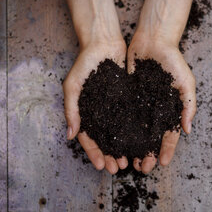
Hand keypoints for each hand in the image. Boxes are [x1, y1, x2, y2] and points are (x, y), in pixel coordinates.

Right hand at [63, 41, 128, 173]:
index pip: (89, 138)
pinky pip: (132, 118)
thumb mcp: (73, 86)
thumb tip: (70, 135)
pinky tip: (141, 142)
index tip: (101, 165)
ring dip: (124, 148)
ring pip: (120, 132)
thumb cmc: (85, 63)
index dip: (94, 153)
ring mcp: (115, 107)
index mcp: (86, 112)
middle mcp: (101, 112)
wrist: (104, 43)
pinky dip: (135, 132)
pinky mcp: (128, 99)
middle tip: (117, 168)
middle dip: (111, 155)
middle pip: (106, 140)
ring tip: (130, 160)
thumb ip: (71, 109)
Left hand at [127, 35, 196, 173]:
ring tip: (128, 161)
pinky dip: (120, 130)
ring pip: (137, 131)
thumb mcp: (185, 82)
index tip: (163, 164)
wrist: (153, 40)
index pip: (170, 135)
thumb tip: (188, 130)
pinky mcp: (128, 97)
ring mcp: (141, 104)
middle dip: (148, 153)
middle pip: (152, 137)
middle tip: (142, 167)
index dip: (168, 150)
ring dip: (133, 147)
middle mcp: (155, 110)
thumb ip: (188, 105)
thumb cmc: (173, 60)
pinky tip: (115, 142)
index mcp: (171, 109)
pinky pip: (124, 115)